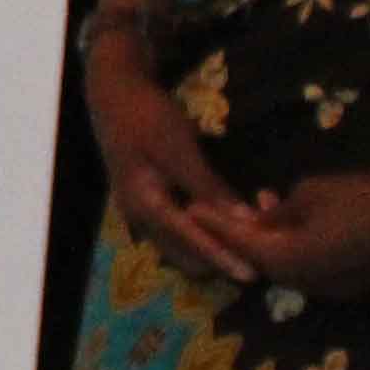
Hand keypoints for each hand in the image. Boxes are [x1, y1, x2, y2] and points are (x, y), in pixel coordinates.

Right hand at [83, 40, 259, 281]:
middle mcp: (138, 217)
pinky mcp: (146, 203)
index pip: (189, 241)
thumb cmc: (147, 116)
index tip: (250, 274)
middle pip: (181, 255)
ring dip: (208, 252)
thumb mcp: (179, 149)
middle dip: (216, 262)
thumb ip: (208, 187)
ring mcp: (139, 212)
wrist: (114, 94)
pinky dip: (198, 236)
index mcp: (144, 204)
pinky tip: (220, 229)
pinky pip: (174, 233)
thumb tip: (242, 220)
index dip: (221, 257)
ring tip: (243, 253)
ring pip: (177, 248)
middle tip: (255, 263)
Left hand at [227, 162, 369, 305]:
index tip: (190, 209)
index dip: (214, 223)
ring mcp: (326, 289)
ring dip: (270, 242)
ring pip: (285, 264)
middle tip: (219, 212)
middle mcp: (300, 284)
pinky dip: (295, 248)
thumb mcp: (310, 194)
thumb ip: (279, 211)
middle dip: (239, 236)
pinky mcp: (348, 286)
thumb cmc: (361, 200)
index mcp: (285, 261)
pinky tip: (295, 224)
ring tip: (260, 209)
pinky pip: (310, 267)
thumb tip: (262, 220)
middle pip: (258, 260)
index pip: (238, 243)